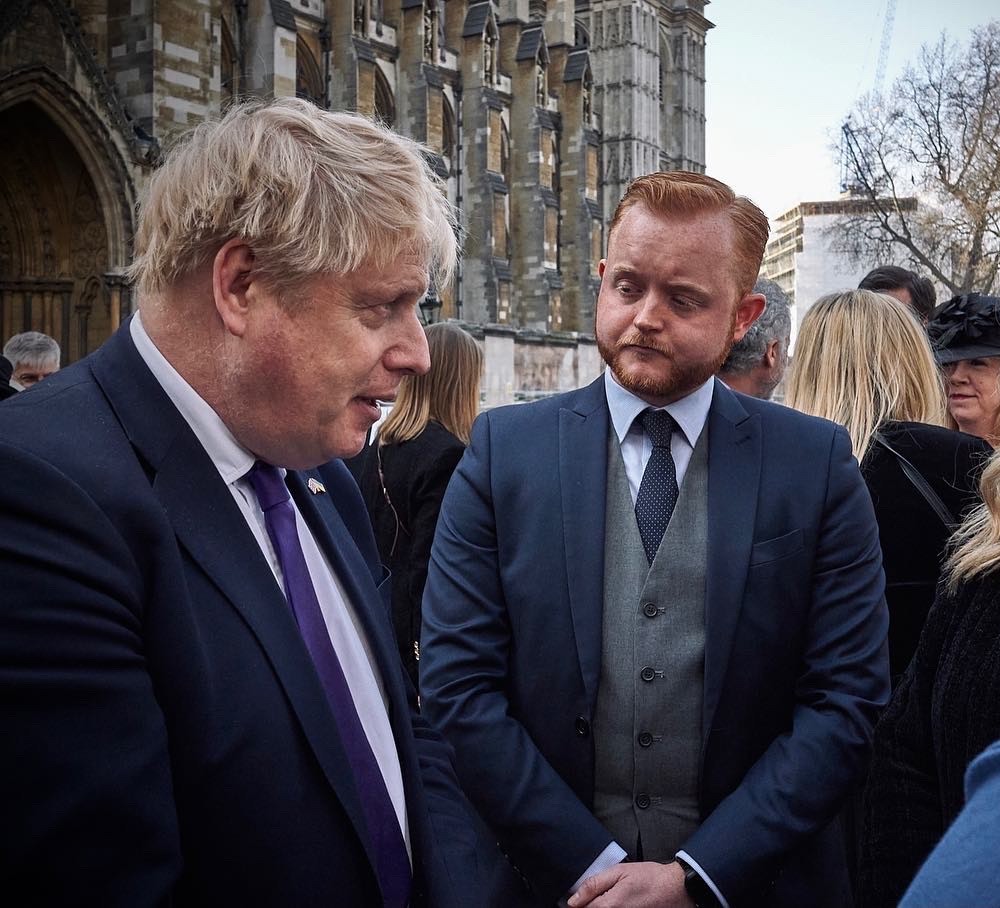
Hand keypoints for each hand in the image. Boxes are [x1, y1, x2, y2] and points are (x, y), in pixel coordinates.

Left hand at [567, 860, 693, 907]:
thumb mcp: (620, 872)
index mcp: (610, 906)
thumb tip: (573, 900)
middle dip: (591, 905)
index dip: (579, 904)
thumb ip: (594, 885)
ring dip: (602, 907)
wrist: (677, 889)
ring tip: (614, 899)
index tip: (578, 900)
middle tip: (604, 896)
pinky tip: (619, 903)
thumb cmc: (650, 878)